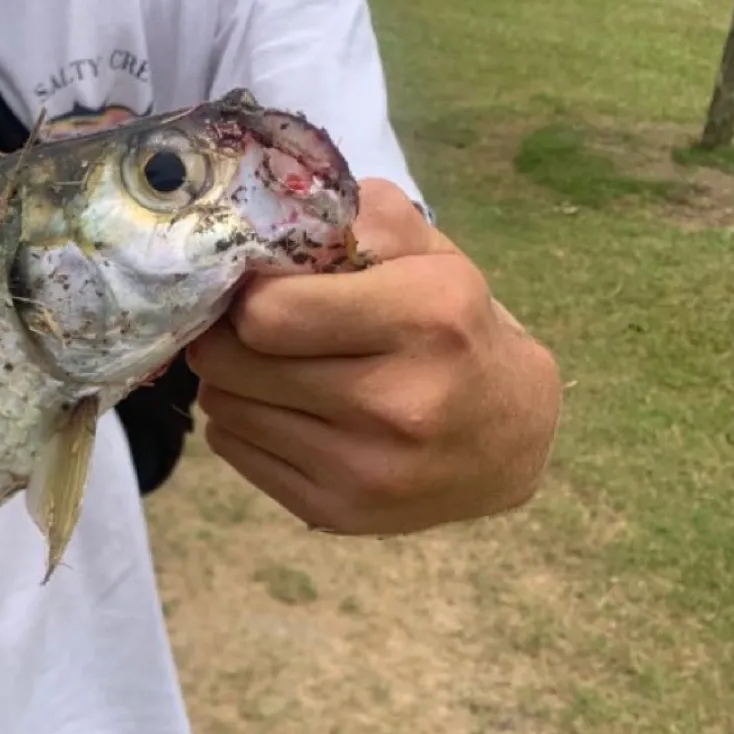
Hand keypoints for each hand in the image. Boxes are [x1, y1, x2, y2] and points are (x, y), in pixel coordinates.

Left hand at [186, 178, 561, 535]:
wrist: (509, 437)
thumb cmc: (455, 326)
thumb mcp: (427, 252)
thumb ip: (351, 220)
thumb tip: (258, 234)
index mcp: (426, 318)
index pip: (267, 313)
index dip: (246, 294)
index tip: (258, 288)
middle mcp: (398, 402)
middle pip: (231, 363)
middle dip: (227, 335)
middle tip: (248, 327)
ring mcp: (365, 468)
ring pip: (224, 407)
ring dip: (233, 380)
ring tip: (273, 368)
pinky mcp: (336, 512)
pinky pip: (233, 451)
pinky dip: (244, 423)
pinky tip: (285, 410)